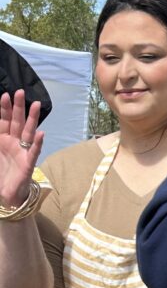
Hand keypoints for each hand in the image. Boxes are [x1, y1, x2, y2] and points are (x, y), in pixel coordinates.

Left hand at [0, 90, 43, 206]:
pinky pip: (34, 151)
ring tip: (36, 105)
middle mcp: (13, 142)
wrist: (5, 195)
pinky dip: (38, 143)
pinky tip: (41, 134)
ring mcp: (22, 151)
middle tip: (20, 92)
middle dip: (18, 107)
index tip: (5, 95)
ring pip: (28, 132)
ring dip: (32, 119)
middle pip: (17, 121)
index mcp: (2, 140)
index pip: (3, 120)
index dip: (4, 108)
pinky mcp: (28, 163)